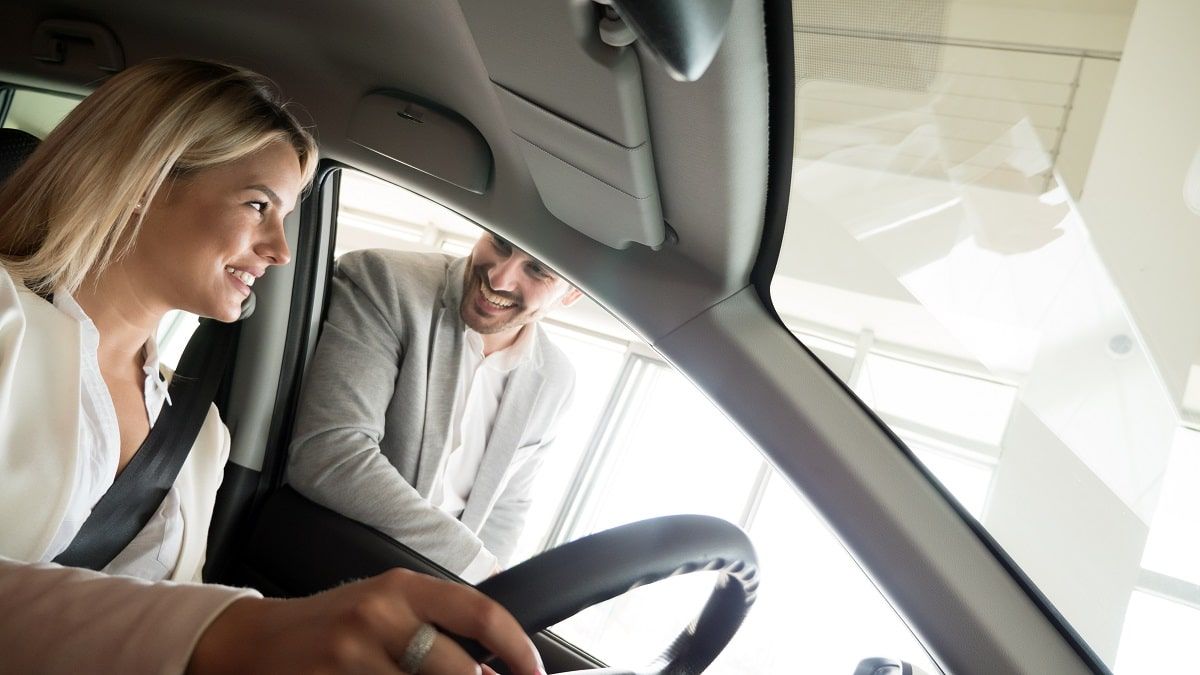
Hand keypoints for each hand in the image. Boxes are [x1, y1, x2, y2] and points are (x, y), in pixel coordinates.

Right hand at [188, 568, 544, 674]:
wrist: (256, 641)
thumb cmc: (334, 625)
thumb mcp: (388, 607)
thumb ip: (439, 625)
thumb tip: (496, 662)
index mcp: (404, 588)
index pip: (481, 614)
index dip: (518, 649)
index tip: (535, 673)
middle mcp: (380, 614)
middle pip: (459, 671)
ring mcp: (352, 653)